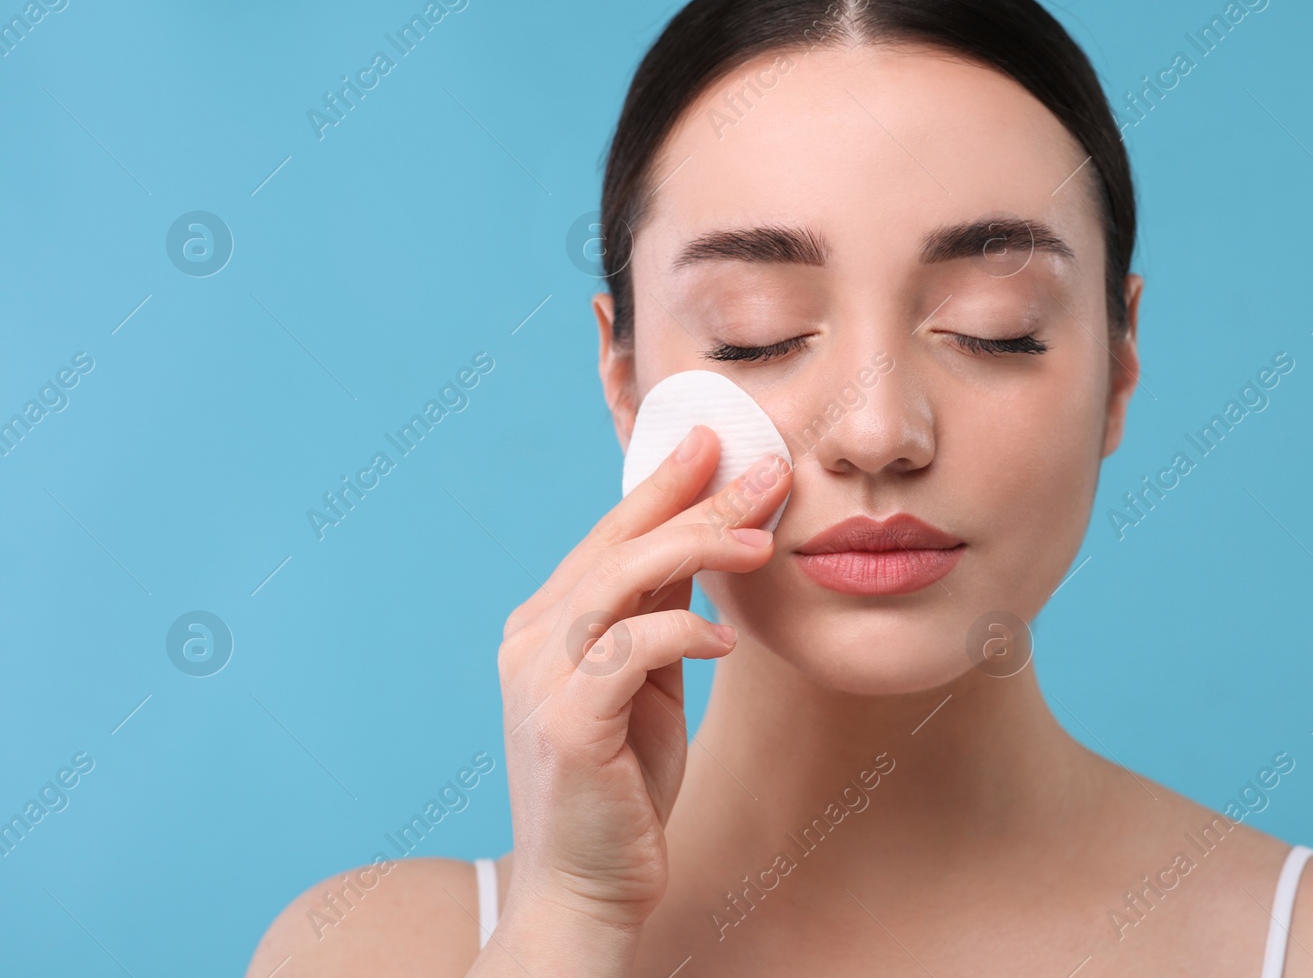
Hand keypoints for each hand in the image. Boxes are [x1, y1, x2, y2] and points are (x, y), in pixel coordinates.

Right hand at [492, 425, 790, 945]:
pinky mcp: (565, 723)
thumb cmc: (623, 785)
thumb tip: (704, 538)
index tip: (717, 440)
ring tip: (762, 538)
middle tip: (764, 468)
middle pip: (617, 545)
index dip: (665, 485)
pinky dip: (679, 632)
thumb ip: (660, 611)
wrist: (587, 889)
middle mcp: (531, 640)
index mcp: (548, 624)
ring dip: (695, 548)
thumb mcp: (650, 683)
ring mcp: (540, 680)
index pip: (611, 535)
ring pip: (618, 581)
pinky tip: (724, 639)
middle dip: (695, 499)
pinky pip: (627, 652)